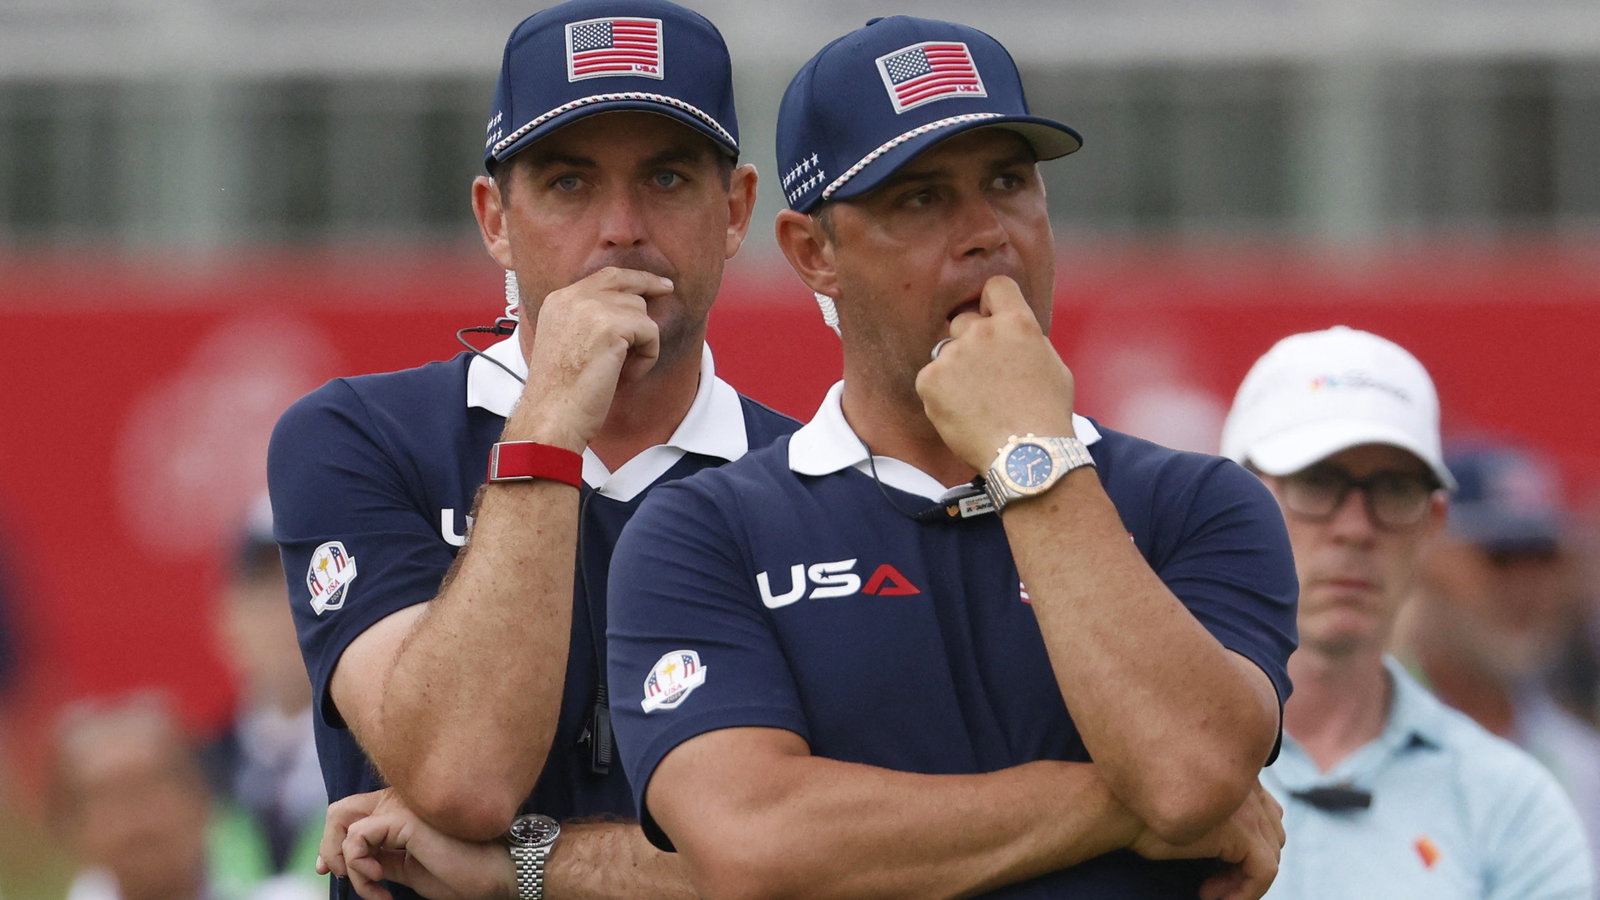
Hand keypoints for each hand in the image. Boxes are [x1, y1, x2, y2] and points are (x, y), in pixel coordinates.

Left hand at [318, 789, 514, 899]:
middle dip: (330, 850)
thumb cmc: (463, 873)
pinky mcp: (402, 818)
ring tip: (376, 889)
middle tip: (350, 879)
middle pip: (339, 812)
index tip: (330, 871)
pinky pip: (356, 840)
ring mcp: (401, 805)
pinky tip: (382, 882)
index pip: (352, 813)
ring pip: (343, 827)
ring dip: (350, 867)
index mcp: (402, 810)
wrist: (497, 874)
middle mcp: (400, 799)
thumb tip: (351, 862)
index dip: (332, 842)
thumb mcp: (410, 869)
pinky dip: (360, 867)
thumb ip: (383, 858)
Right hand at [510, 266, 672, 450]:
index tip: (653, 283)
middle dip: (649, 285)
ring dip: (640, 343)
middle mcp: (573, 297)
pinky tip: (626, 376)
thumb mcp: (567, 342)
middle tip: (668, 289)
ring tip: (621, 370)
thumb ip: (587, 320)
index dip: (632, 278)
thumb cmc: (561, 392)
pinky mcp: (612, 326)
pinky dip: (647, 357)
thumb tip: (627, 308)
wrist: (553, 415)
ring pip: (640, 311)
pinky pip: (650, 332)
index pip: (603, 277)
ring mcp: (591, 308)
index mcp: (559, 300)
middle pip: (624, 283)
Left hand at [915, 275, 1075, 470]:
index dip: (993, 303)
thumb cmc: (1047, 415)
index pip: (996, 286)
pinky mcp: (930, 379)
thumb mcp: (1052, 365)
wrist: (1027, 456)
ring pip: (946, 352)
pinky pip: (930, 378)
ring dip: (955, 371)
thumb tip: (1012, 329)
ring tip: (976, 403)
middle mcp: (983, 331)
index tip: (993, 320)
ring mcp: (953, 355)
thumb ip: (1026, 339)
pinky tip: (962, 413)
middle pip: (964, 322)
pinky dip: (940, 394)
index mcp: (1017, 323)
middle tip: (985, 378)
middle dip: (971, 343)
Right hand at [1127, 781, 1284, 899]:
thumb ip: (1208, 811)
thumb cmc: (1133, 807)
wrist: (1114, 808)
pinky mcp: (1244, 834)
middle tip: (1210, 883)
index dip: (1246, 844)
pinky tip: (1210, 896)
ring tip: (1209, 892)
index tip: (1214, 863)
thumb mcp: (1180, 806)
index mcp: (1231, 772)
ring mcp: (1248, 808)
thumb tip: (1224, 844)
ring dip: (1243, 881)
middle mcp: (1246, 784)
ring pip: (1270, 856)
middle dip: (1247, 864)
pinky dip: (1246, 893)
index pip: (1265, 812)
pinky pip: (1263, 873)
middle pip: (1273, 834)